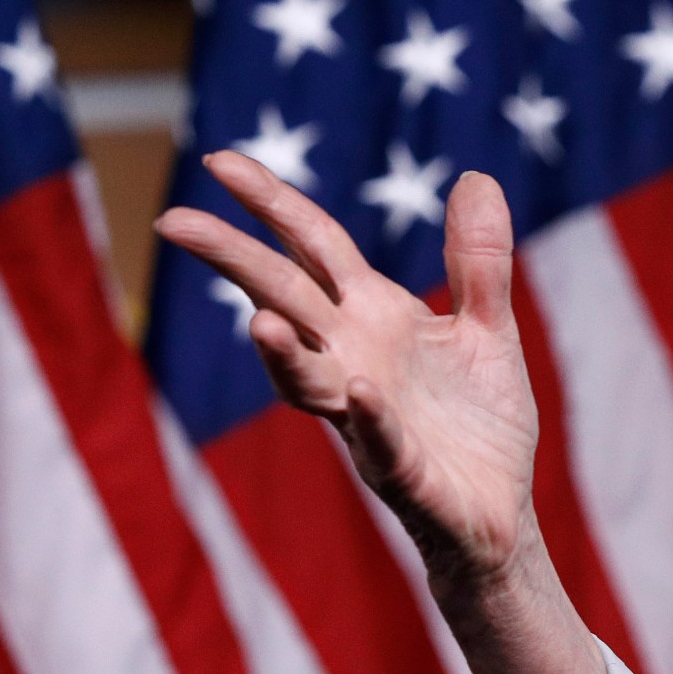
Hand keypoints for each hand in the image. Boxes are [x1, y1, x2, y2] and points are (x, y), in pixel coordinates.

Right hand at [157, 153, 539, 583]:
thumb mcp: (487, 328)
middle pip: (285, 298)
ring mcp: (367, 416)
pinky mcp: (401, 471)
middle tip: (172, 223)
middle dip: (233, 261)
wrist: (500, 513)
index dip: (270, 203)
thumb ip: (477, 260)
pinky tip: (364, 390)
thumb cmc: (480, 422)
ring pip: (306, 380)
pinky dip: (370, 416)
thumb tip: (478, 176)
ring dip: (281, 355)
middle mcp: (354, 359)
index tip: (218, 161)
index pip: (312, 246)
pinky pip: (378, 441)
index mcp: (375, 317)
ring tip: (257, 320)